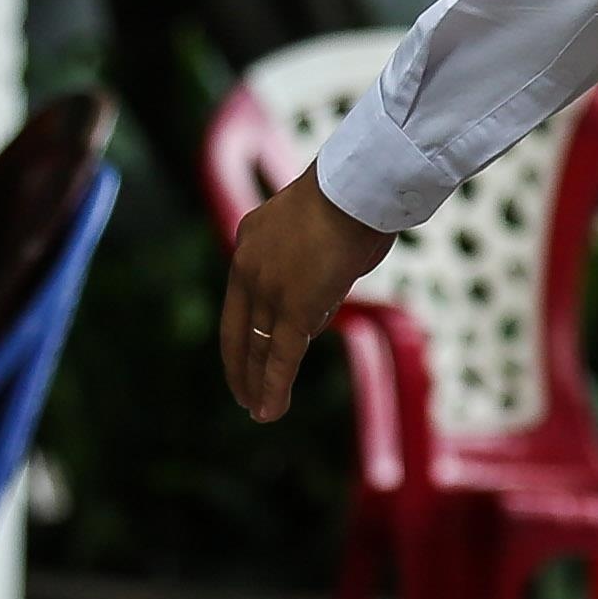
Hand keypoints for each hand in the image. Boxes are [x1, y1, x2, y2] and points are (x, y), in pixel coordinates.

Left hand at [218, 169, 396, 424]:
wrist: (359, 185)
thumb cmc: (357, 198)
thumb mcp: (320, 230)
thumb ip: (313, 267)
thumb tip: (322, 301)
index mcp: (248, 242)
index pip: (239, 301)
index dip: (240, 334)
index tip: (244, 355)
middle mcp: (248, 268)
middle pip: (239, 330)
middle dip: (241, 367)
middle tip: (243, 395)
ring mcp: (268, 289)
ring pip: (260, 348)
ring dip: (258, 384)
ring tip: (259, 412)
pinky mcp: (294, 309)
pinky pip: (281, 358)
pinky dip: (273, 389)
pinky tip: (269, 413)